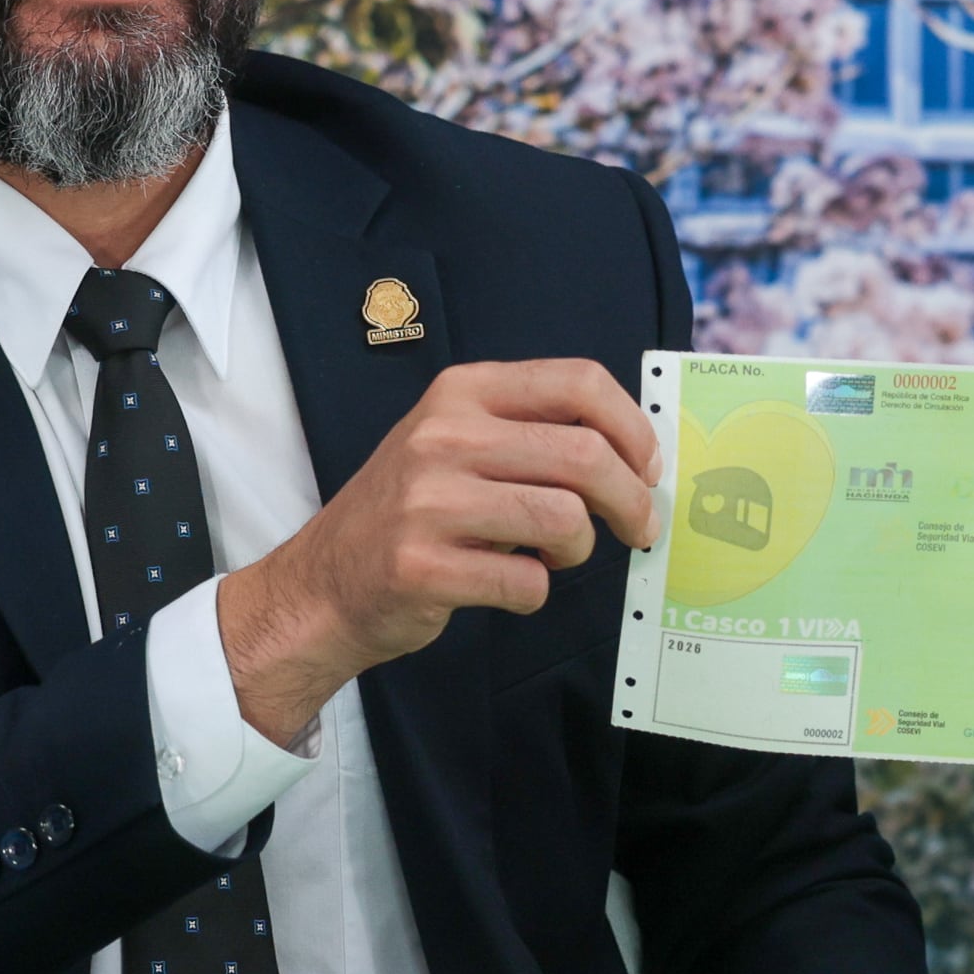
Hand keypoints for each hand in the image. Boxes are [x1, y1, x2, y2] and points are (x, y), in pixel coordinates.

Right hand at [216, 359, 661, 742]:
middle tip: (640, 527)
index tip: (648, 465)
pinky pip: (528, 582)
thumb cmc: (413, 513)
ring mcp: (429, 502)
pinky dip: (534, 591)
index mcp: (463, 393)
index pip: (578, 382)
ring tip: (556, 555)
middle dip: (631, 499)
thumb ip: (534, 434)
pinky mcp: (424, 567)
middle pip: (585, 454)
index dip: (633, 426)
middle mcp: (444, 437)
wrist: (324, 584)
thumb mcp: (460, 444)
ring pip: (566, 518)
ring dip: (580, 548)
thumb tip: (638, 452)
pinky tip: (509, 584)